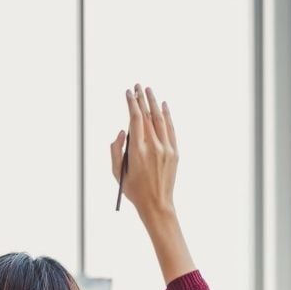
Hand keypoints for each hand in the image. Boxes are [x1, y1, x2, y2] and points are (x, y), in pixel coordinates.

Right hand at [110, 84, 176, 219]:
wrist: (156, 203)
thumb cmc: (133, 189)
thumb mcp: (117, 172)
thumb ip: (116, 150)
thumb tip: (122, 131)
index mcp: (137, 151)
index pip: (135, 120)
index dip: (131, 104)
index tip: (128, 93)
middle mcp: (153, 147)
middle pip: (148, 116)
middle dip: (142, 99)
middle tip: (137, 86)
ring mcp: (166, 149)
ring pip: (160, 119)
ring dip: (154, 103)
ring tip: (149, 90)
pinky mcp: (174, 152)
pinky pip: (170, 129)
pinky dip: (167, 116)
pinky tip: (163, 105)